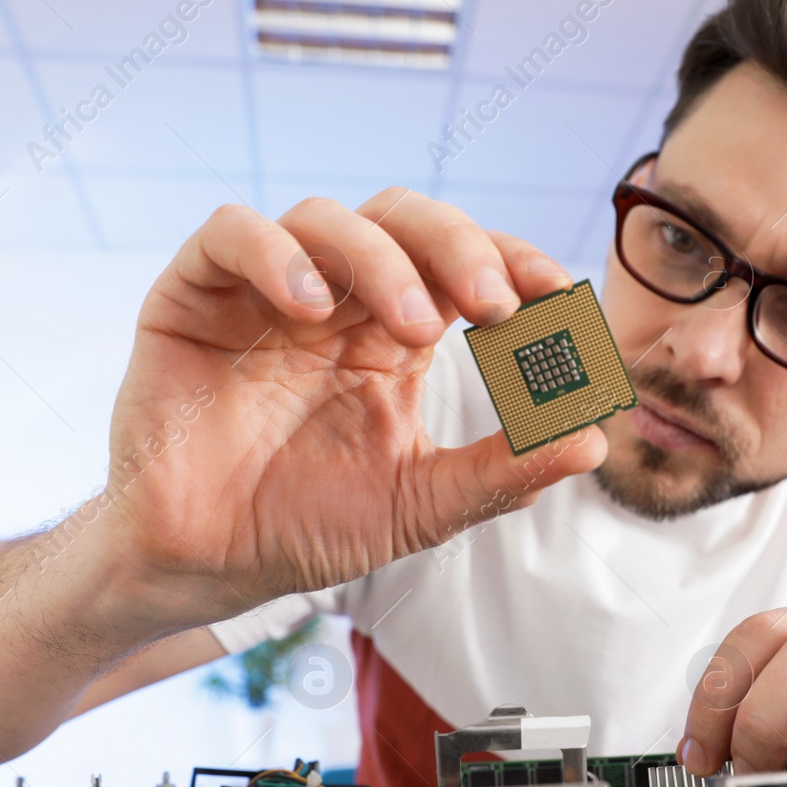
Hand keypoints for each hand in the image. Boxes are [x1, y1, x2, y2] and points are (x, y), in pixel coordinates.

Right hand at [96, 192, 606, 625]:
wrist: (205, 568)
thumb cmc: (306, 526)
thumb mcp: (419, 504)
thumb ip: (500, 471)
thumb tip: (594, 439)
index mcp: (391, 335)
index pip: (461, 265)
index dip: (512, 262)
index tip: (559, 295)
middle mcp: (336, 298)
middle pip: (404, 219)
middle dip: (460, 248)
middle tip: (497, 305)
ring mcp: (262, 291)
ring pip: (327, 217)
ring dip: (382, 259)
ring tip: (412, 329)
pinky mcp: (192, 295)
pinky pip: (230, 233)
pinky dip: (277, 254)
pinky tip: (312, 306)